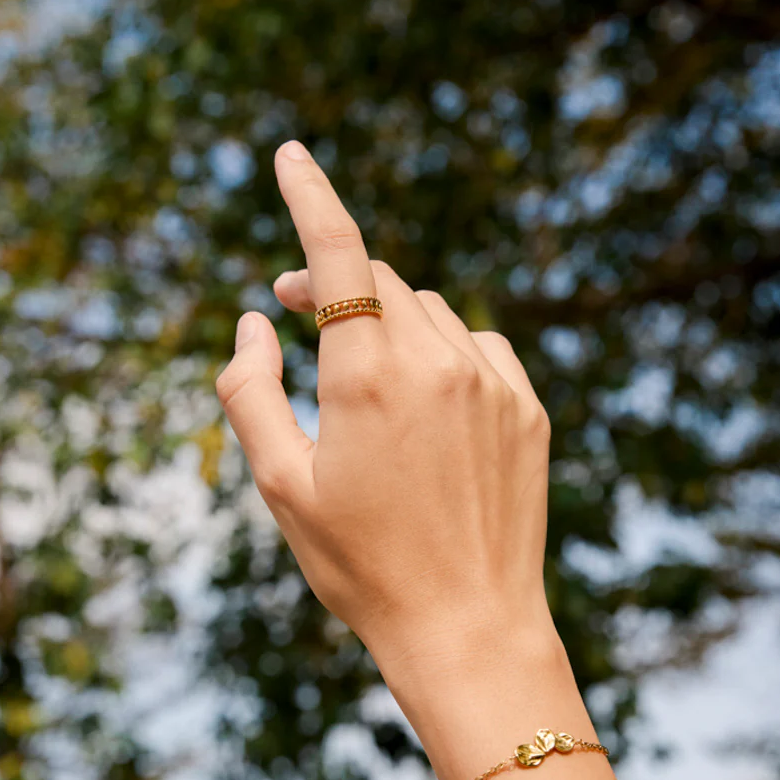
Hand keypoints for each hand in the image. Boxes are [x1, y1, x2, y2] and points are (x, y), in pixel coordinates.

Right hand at [215, 140, 554, 699]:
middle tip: (295, 312)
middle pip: (381, 282)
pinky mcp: (528, 409)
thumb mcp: (281, 485)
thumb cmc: (362, 565)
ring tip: (363, 379)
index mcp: (368, 376)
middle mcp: (437, 362)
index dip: (310, 195)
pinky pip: (480, 345)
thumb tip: (253, 320)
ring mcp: (492, 383)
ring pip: (430, 313)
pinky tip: (428, 397)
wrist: (467, 626)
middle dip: (334, 285)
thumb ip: (250, 390)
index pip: (337, 253)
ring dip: (390, 322)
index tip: (290, 153)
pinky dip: (445, 350)